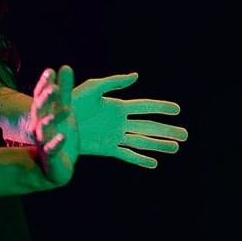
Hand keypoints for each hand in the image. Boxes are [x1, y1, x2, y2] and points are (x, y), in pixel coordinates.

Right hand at [29, 65, 78, 184]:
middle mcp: (40, 126)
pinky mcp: (51, 157)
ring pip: (43, 130)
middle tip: (54, 88)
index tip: (50, 71)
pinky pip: (52, 150)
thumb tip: (65, 66)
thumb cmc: (58, 135)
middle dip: (45, 100)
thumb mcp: (64, 110)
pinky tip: (63, 137)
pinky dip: (56, 143)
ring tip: (60, 112)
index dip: (44, 84)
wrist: (55, 168)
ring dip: (49, 121)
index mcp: (44, 113)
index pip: (41, 96)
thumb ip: (65, 91)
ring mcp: (44, 141)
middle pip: (40, 111)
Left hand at [72, 72, 187, 167]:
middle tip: (186, 135)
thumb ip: (113, 83)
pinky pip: (127, 154)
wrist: (55, 121)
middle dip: (167, 130)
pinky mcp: (107, 148)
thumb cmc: (71, 101)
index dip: (161, 108)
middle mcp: (120, 122)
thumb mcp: (92, 88)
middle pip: (149, 126)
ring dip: (159, 145)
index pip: (145, 107)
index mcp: (118, 106)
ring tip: (176, 148)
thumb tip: (136, 76)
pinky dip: (140, 159)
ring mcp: (115, 136)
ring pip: (142, 141)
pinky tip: (154, 163)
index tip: (178, 109)